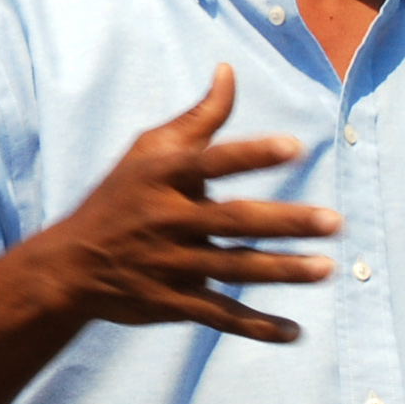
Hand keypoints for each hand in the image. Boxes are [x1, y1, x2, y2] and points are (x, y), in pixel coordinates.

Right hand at [36, 64, 338, 343]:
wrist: (70, 264)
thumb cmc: (120, 195)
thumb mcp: (148, 150)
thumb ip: (197, 117)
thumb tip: (228, 71)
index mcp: (162, 176)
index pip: (212, 161)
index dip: (252, 154)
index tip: (295, 147)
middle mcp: (165, 219)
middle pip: (233, 220)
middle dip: (285, 222)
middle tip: (334, 222)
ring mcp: (168, 264)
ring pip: (233, 268)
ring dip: (282, 271)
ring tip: (327, 269)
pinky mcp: (171, 302)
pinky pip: (219, 315)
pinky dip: (256, 327)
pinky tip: (295, 332)